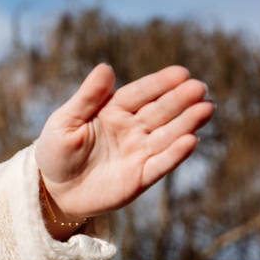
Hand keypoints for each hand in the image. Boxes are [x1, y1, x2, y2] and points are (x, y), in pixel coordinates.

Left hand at [35, 64, 214, 225]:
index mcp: (113, 110)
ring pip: (167, 134)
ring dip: (187, 122)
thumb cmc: (55, 151)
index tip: (181, 73)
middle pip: (160, 111)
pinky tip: (190, 141)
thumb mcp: (64, 122)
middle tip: (199, 88)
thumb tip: (106, 68)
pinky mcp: (141, 177)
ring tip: (206, 108)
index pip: (140, 93)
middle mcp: (132, 128)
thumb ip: (86, 98)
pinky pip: (160, 164)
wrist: (54, 191)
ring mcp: (139, 152)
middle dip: (181, 99)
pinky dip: (175, 154)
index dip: (160, 83)